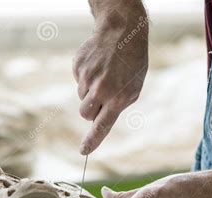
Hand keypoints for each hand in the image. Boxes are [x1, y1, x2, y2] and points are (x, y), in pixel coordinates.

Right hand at [73, 1, 148, 154]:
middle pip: (85, 114)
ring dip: (90, 91)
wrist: (122, 32)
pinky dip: (86, 76)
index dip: (92, 141)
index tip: (83, 152)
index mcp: (117, 99)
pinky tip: (98, 65)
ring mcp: (87, 78)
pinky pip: (78, 80)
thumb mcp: (134, 88)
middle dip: (90, 110)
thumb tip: (101, 117)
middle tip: (101, 97)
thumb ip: (118, 105)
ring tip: (104, 74)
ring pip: (81, 96)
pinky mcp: (78, 67)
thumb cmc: (132, 63)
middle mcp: (101, 90)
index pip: (101, 126)